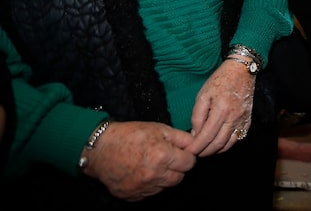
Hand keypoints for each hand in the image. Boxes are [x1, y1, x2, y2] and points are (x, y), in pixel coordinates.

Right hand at [81, 121, 195, 200]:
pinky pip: (151, 193)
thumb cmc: (129, 135)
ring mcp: (143, 188)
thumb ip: (181, 137)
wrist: (99, 149)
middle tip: (166, 157)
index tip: (180, 152)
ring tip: (152, 163)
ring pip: (166, 186)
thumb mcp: (158, 128)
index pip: (189, 163)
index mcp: (162, 156)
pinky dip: (150, 184)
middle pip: (180, 177)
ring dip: (164, 176)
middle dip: (177, 167)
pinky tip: (142, 172)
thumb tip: (196, 144)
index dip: (186, 156)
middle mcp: (154, 175)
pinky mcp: (133, 196)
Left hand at [187, 59, 254, 155]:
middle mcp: (233, 117)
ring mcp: (242, 120)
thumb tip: (195, 134)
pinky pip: (237, 138)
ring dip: (215, 151)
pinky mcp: (248, 120)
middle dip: (205, 151)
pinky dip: (227, 145)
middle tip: (195, 154)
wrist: (241, 71)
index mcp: (221, 109)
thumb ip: (197, 115)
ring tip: (205, 151)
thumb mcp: (203, 94)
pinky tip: (219, 144)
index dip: (196, 147)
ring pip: (228, 144)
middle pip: (217, 143)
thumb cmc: (220, 80)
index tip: (188, 152)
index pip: (206, 136)